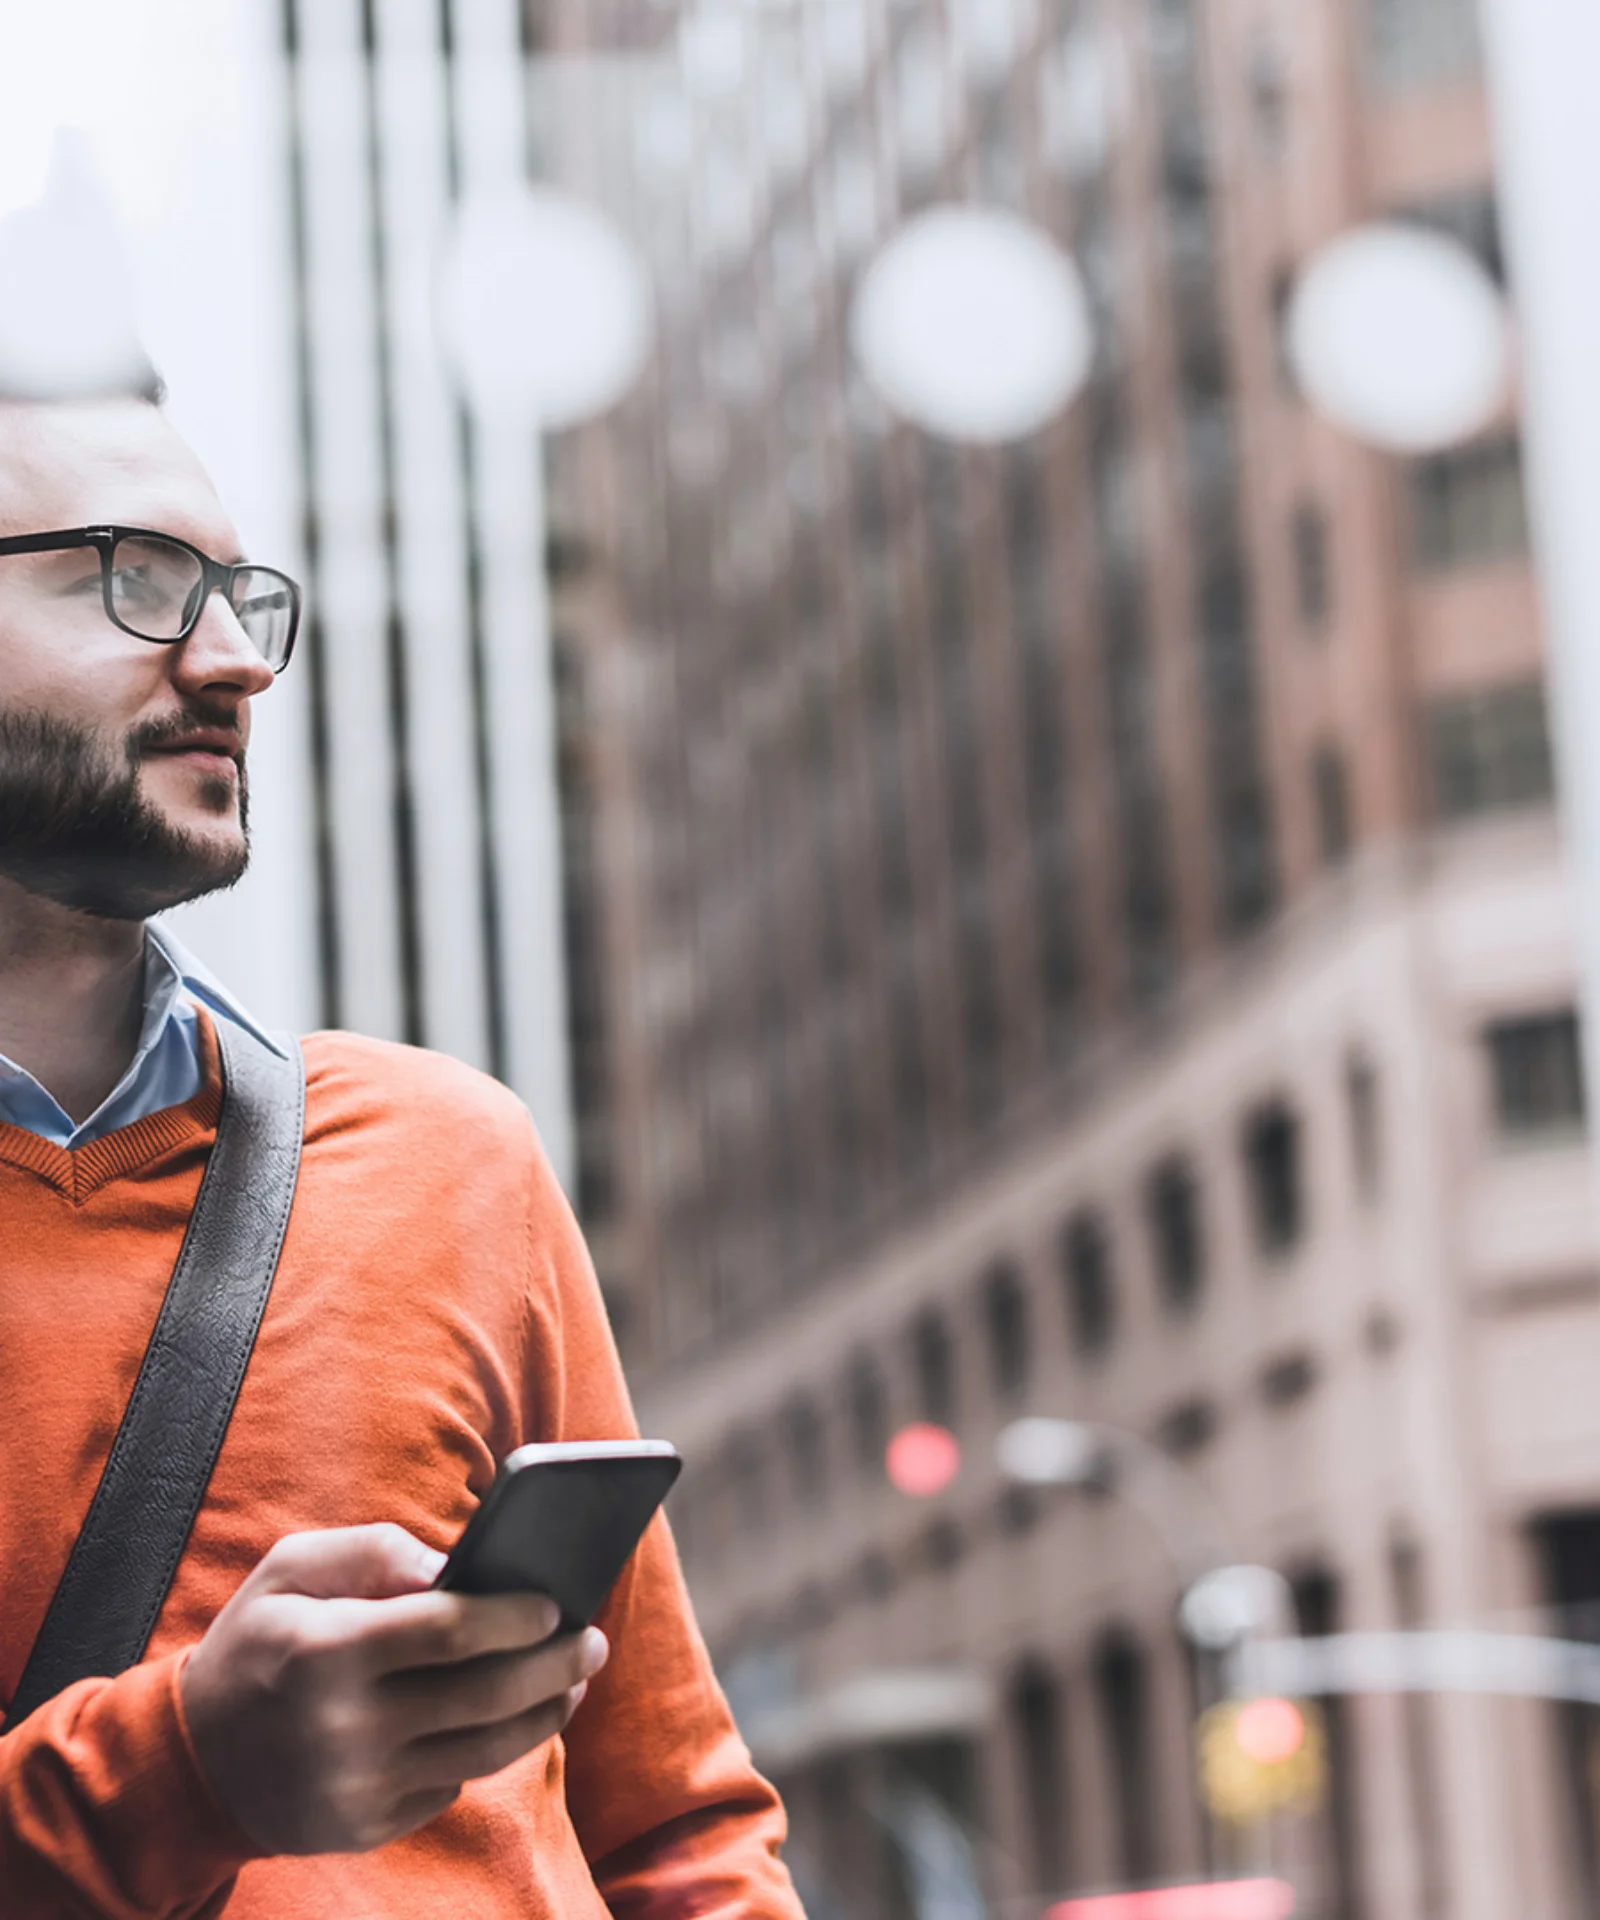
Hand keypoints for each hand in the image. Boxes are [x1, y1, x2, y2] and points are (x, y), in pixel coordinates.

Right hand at [180, 1523, 607, 1854]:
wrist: (192, 1761)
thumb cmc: (258, 1641)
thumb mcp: (291, 1569)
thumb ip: (372, 1551)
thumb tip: (453, 1564)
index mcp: (327, 1650)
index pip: (449, 1631)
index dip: (514, 1615)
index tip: (557, 1603)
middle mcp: (345, 1727)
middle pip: (484, 1694)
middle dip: (554, 1665)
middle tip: (593, 1641)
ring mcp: (357, 1787)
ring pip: (484, 1749)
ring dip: (543, 1713)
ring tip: (573, 1682)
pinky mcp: (367, 1827)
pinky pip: (452, 1784)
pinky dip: (487, 1749)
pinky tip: (507, 1719)